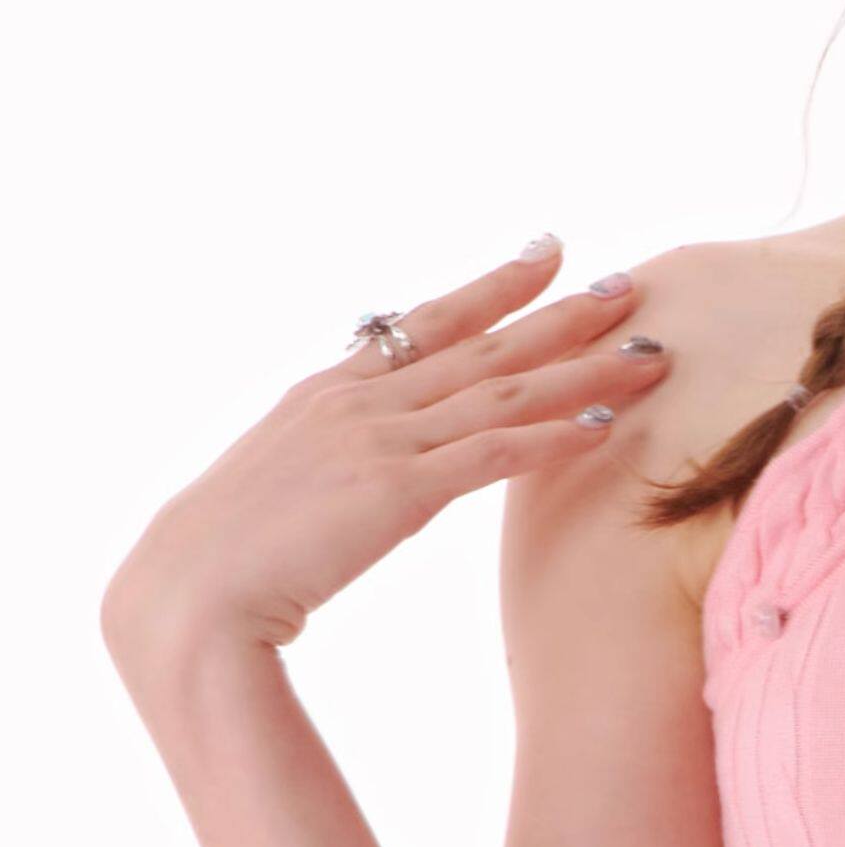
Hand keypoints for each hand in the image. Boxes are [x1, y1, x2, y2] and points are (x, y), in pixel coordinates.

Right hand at [100, 238, 673, 658]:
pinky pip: (492, 455)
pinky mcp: (396, 491)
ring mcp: (379, 441)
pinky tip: (605, 424)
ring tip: (649, 352)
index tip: (548, 253)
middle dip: (561, 313)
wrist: (191, 593)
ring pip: (502, 391)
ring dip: (582, 370)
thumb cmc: (227, 557)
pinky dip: (551, 436)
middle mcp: (360, 401)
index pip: (426, 323)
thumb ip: (333, 459)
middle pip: (482, 344)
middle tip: (629, 284)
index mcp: (328, 392)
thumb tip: (370, 465)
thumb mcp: (281, 484)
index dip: (494, 287)